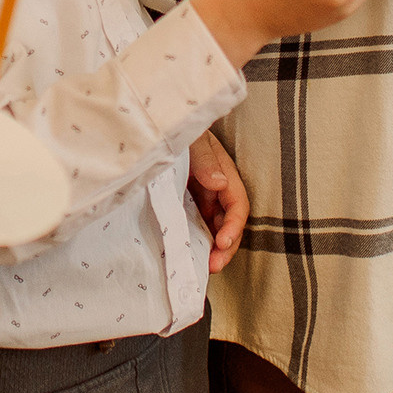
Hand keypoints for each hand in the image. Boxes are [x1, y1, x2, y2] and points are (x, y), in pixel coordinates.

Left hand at [187, 131, 248, 272]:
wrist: (156, 124)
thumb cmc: (176, 126)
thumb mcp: (192, 139)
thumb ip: (204, 159)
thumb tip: (220, 184)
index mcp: (222, 172)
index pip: (237, 204)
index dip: (233, 225)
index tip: (222, 242)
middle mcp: (216, 187)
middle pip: (230, 222)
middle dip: (226, 247)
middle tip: (214, 266)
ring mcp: (201, 196)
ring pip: (215, 228)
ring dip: (214, 249)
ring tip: (206, 268)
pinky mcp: (185, 203)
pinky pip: (197, 226)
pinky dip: (198, 242)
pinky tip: (191, 256)